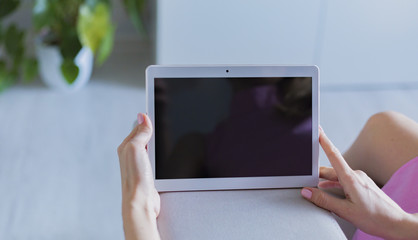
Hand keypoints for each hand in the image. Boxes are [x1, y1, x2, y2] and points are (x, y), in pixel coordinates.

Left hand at [118, 113, 159, 239]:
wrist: (141, 202)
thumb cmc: (136, 178)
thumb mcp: (136, 149)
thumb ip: (139, 133)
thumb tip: (142, 116)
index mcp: (126, 147)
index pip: (138, 126)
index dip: (147, 119)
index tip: (156, 110)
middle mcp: (131, 155)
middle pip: (143, 136)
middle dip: (151, 128)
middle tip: (161, 119)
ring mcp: (139, 164)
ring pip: (149, 146)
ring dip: (155, 140)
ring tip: (161, 132)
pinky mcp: (147, 173)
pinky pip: (154, 157)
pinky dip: (159, 152)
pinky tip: (162, 153)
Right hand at [301, 127, 417, 239]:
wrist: (396, 224)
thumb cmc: (375, 218)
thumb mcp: (345, 211)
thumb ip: (324, 200)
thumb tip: (307, 192)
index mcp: (351, 179)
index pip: (333, 155)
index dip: (324, 142)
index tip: (317, 131)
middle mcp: (356, 175)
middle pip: (331, 169)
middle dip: (317, 171)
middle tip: (304, 175)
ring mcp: (360, 179)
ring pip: (337, 175)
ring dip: (325, 180)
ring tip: (313, 185)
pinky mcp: (363, 184)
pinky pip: (344, 180)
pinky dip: (333, 183)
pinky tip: (327, 188)